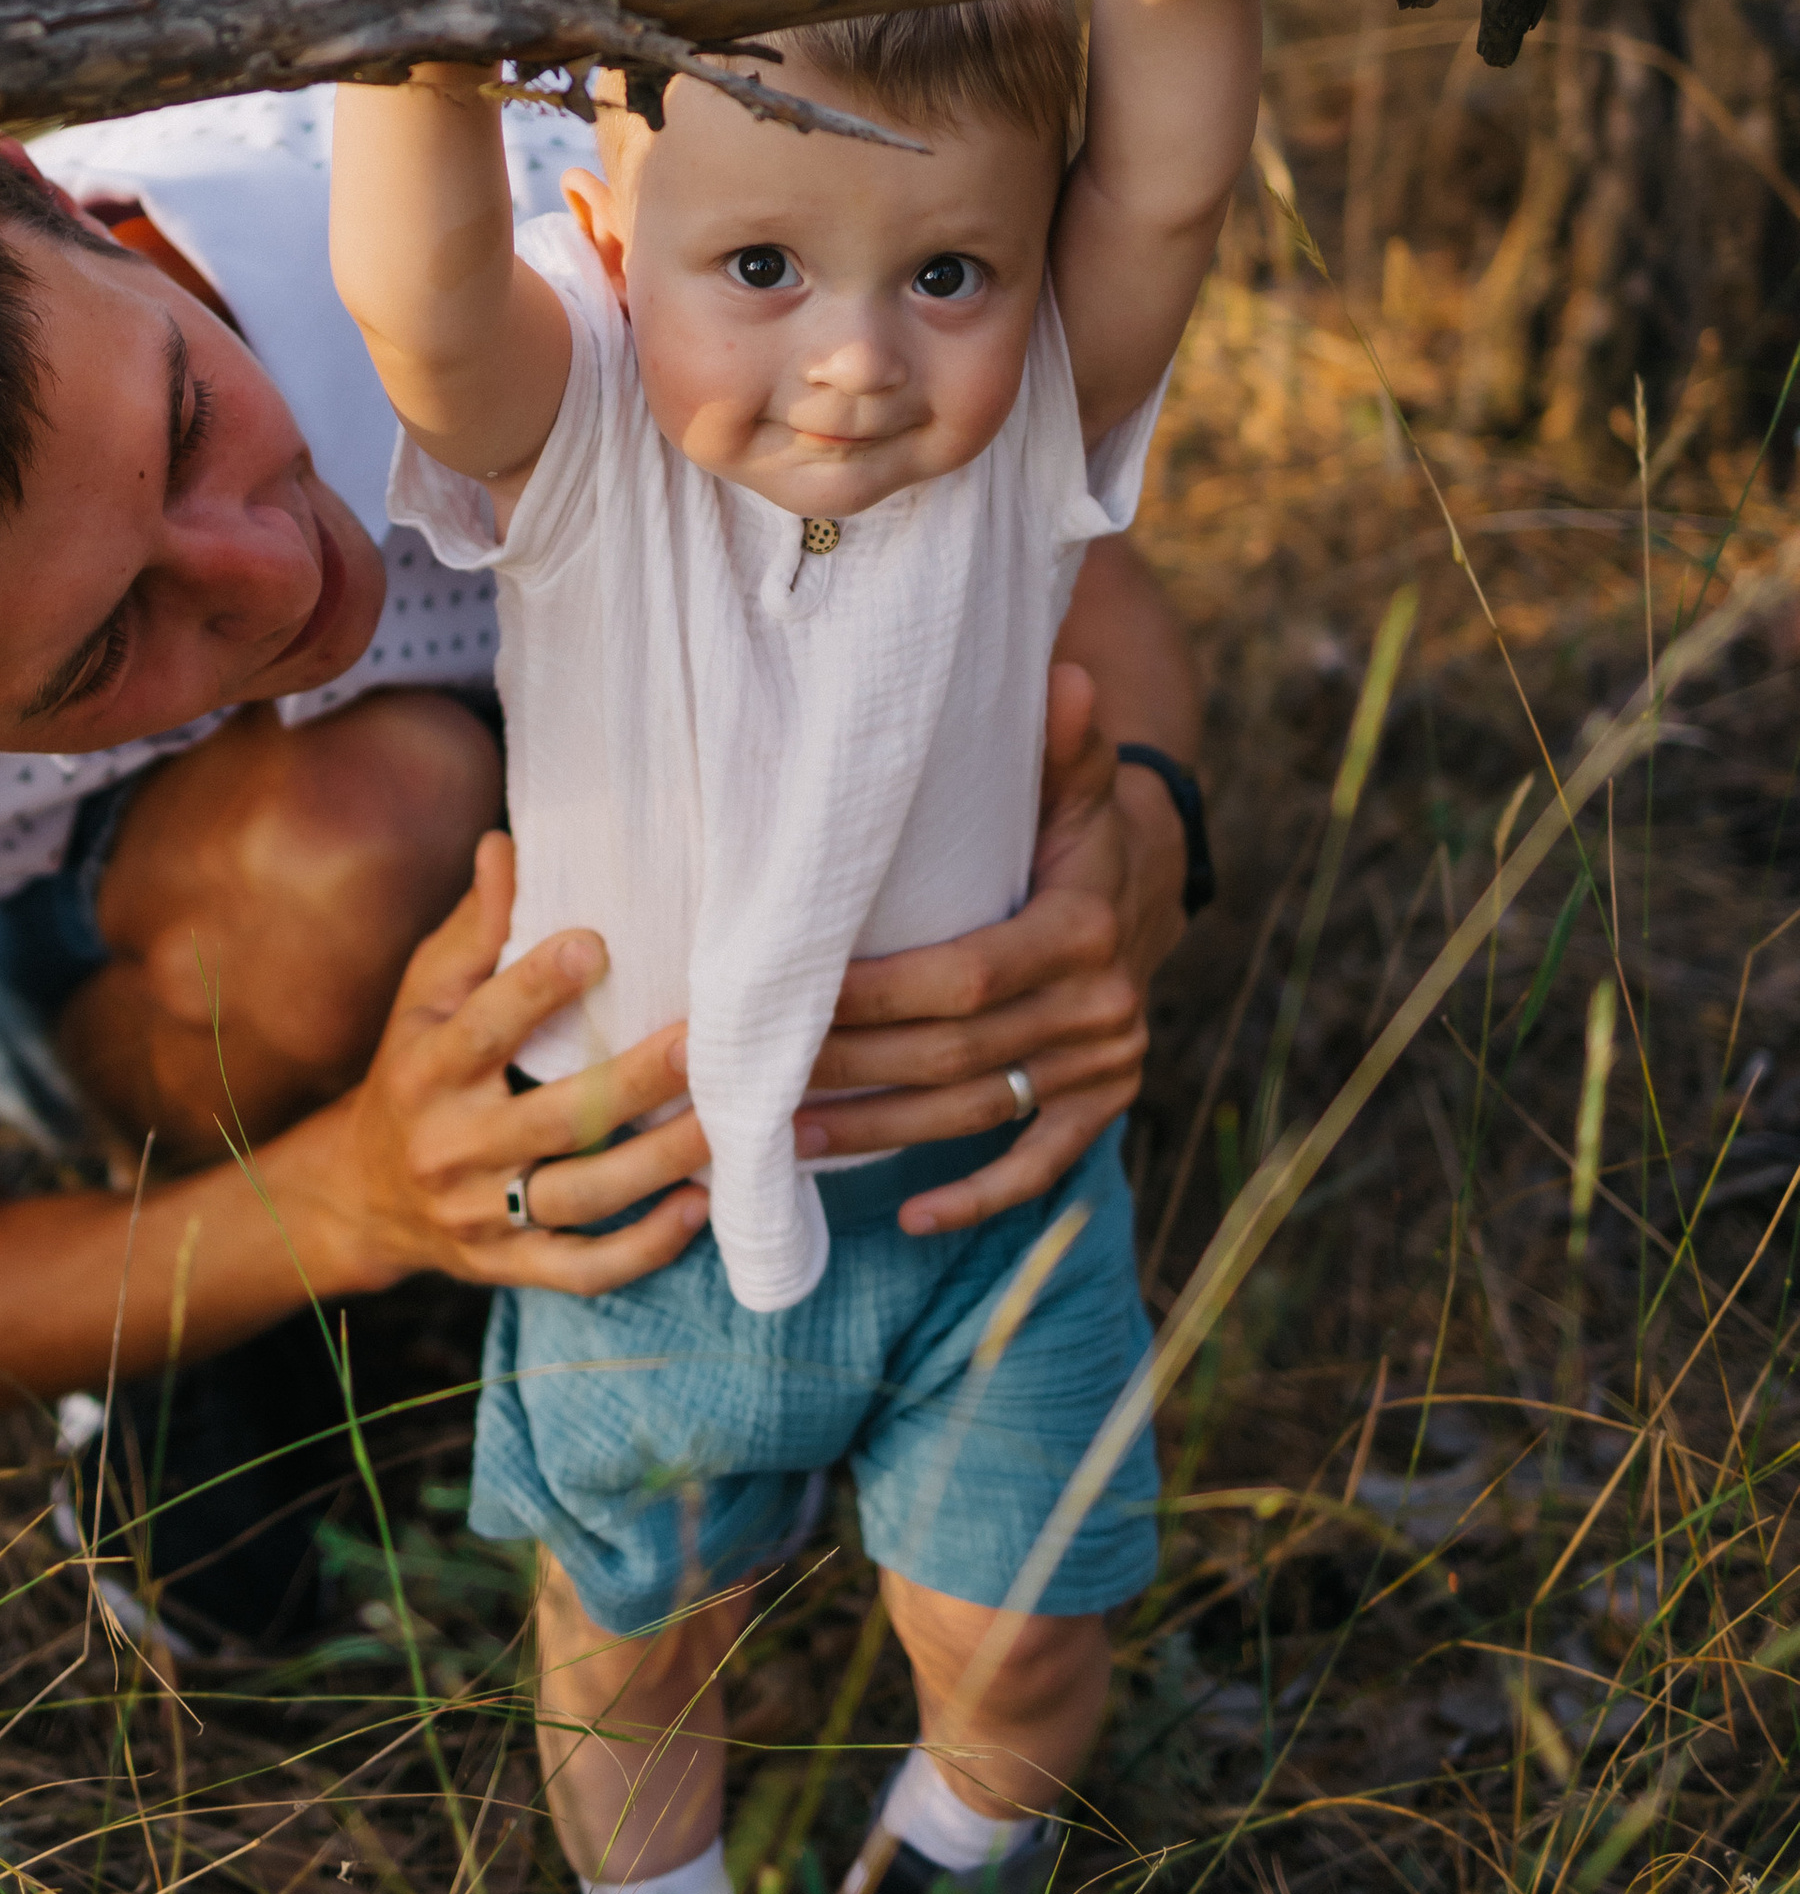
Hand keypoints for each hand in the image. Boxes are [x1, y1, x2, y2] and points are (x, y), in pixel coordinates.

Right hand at [335, 833, 709, 1291]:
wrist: (360, 1195)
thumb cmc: (411, 1071)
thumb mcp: (422, 999)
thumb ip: (472, 929)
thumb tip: (507, 844)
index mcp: (428, 1068)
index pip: (485, 1025)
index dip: (537, 986)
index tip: (599, 943)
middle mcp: (452, 1145)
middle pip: (555, 1116)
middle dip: (635, 1080)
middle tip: (707, 1042)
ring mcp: (482, 1214)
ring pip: (581, 1195)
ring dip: (661, 1162)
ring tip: (729, 1124)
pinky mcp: (508, 1266)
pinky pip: (582, 1270)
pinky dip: (643, 1248)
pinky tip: (701, 1207)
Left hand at [794, 665, 1168, 1232]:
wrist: (1148, 883)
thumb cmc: (1072, 826)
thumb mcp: (1070, 783)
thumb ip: (1060, 744)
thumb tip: (1064, 676)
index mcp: (1083, 930)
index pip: (960, 977)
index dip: (871, 999)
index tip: (783, 1003)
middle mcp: (1101, 1007)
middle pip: (951, 1055)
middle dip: (844, 1072)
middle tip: (744, 1080)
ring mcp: (1106, 1065)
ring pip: (974, 1111)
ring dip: (875, 1133)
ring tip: (778, 1138)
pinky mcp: (1105, 1106)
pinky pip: (1041, 1163)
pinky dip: (979, 1196)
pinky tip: (909, 1217)